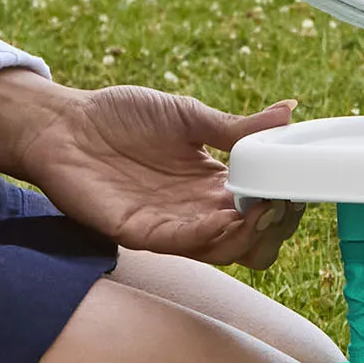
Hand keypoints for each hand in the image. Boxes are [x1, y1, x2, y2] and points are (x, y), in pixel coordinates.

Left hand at [0, 69, 304, 268]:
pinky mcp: (136, 231)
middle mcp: (195, 212)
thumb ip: (238, 126)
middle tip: (282, 202)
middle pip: (249, 242)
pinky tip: (223, 216)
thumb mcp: (189, 116)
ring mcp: (167, 225)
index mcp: (212, 186)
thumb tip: (290, 111)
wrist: (63, 122)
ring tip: (261, 209)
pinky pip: (177, 244)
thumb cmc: (122, 116)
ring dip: (246, 234)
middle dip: (273, 227)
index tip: (299, 186)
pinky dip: (205, 234)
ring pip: (220, 250)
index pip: (262, 211)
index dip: (284, 205)